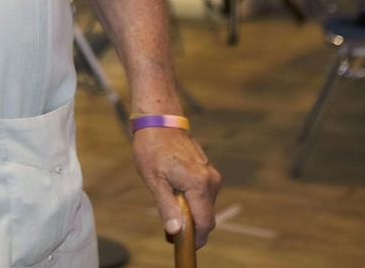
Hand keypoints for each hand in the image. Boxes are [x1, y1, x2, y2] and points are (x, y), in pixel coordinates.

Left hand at [132, 127, 220, 247]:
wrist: (159, 120)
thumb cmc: (152, 147)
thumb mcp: (154, 179)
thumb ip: (167, 206)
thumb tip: (176, 230)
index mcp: (199, 185)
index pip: (204, 223)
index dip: (195, 238)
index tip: (182, 244)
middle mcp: (211, 181)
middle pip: (206, 217)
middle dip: (190, 226)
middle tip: (169, 229)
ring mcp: (211, 175)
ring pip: (204, 206)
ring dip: (190, 212)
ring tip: (168, 207)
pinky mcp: (208, 171)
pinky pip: (203, 194)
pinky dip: (192, 200)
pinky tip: (174, 195)